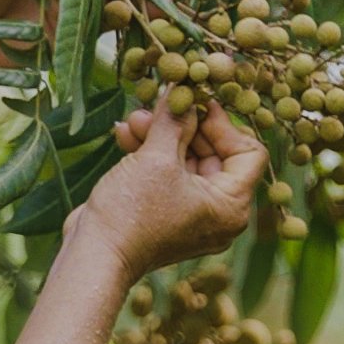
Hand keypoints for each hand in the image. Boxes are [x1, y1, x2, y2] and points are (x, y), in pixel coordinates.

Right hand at [73, 101, 266, 277]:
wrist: (94, 257)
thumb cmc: (132, 214)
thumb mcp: (157, 159)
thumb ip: (175, 120)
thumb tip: (184, 86)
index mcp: (231, 206)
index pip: (249, 152)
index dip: (225, 123)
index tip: (198, 103)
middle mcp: (217, 213)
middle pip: (214, 154)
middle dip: (184, 125)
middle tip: (162, 103)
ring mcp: (190, 214)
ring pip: (185, 161)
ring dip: (162, 135)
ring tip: (136, 117)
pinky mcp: (163, 213)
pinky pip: (166, 175)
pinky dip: (149, 153)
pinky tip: (125, 132)